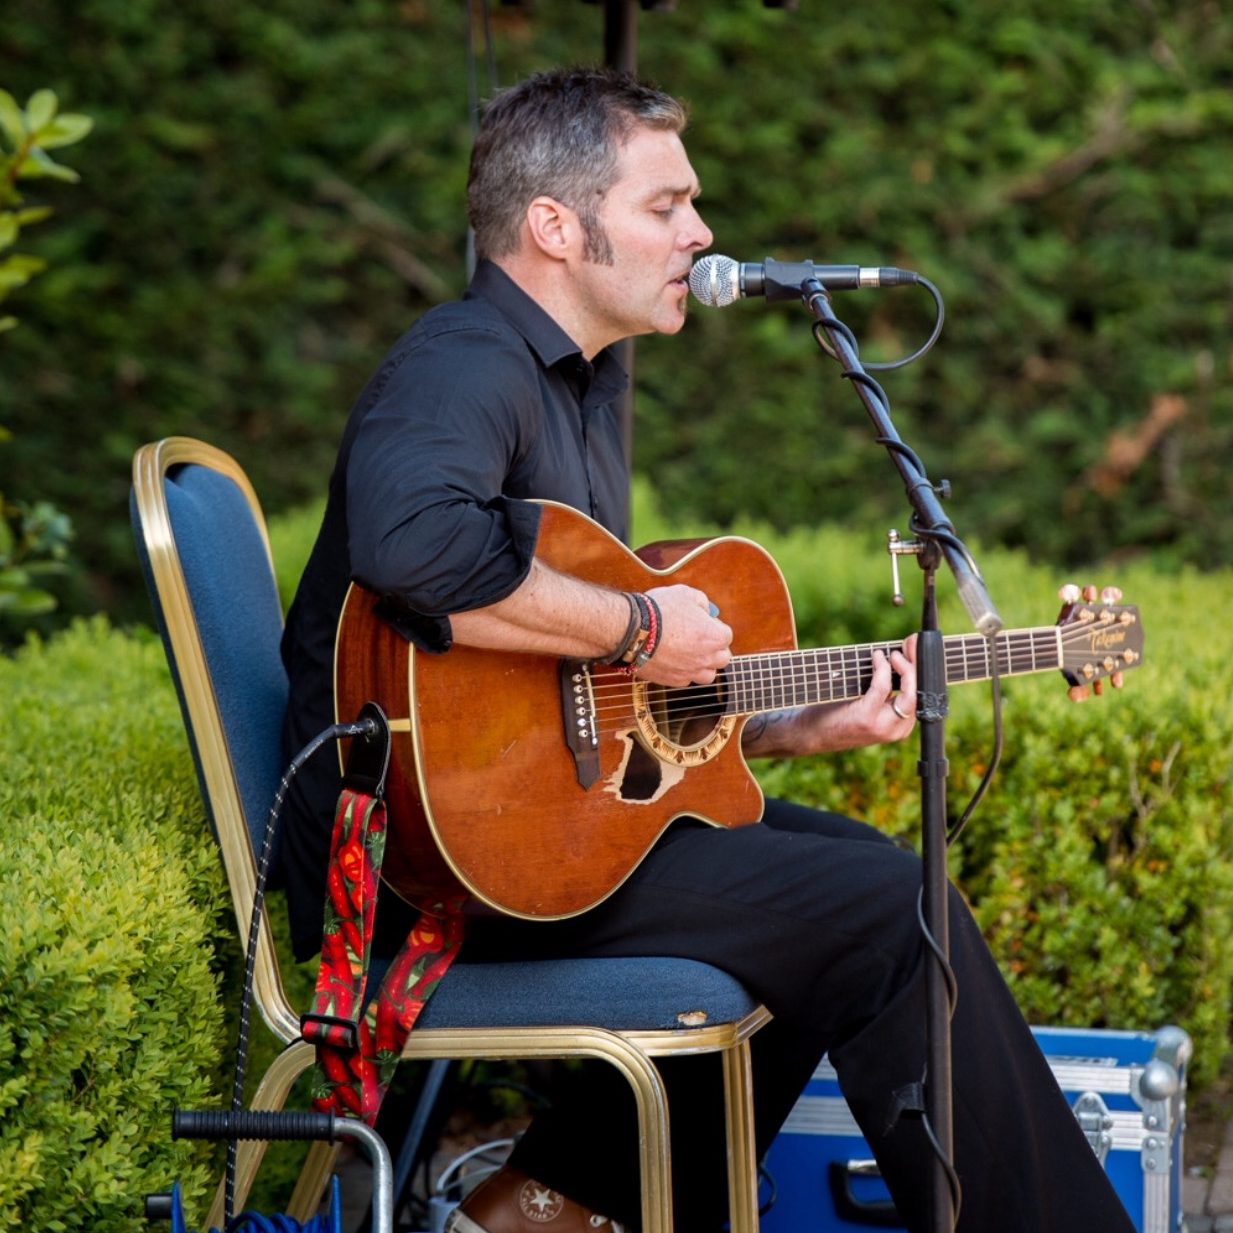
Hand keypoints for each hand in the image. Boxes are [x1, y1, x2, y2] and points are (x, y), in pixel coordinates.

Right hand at [635, 584, 732, 687]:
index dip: (714, 625)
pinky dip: (683, 671)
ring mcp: (690, 672)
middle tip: (701, 637)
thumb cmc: (660, 610)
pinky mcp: (672, 681)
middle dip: (715, 647)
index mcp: (715, 637)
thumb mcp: (686, 594)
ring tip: (691, 654)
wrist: (632, 630)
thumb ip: (702, 603)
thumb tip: (704, 610)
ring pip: (707, 675)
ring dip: (703, 665)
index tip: (703, 621)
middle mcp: (706, 658)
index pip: (726, 634)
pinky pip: (685, 679)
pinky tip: (673, 660)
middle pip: (722, 658)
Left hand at [743, 635, 918, 758]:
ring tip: (894, 652)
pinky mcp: (866, 719)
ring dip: (904, 667)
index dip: (922, 668)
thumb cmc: (834, 713)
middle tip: (913, 642)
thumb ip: (883, 688)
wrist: (808, 734)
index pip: (922, 695)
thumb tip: (896, 655)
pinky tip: (877, 657)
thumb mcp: (865, 702)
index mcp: (900, 726)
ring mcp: (882, 727)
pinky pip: (882, 688)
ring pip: (909, 692)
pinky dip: (881, 668)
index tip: (917, 646)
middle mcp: (896, 729)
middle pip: (920, 692)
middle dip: (918, 664)